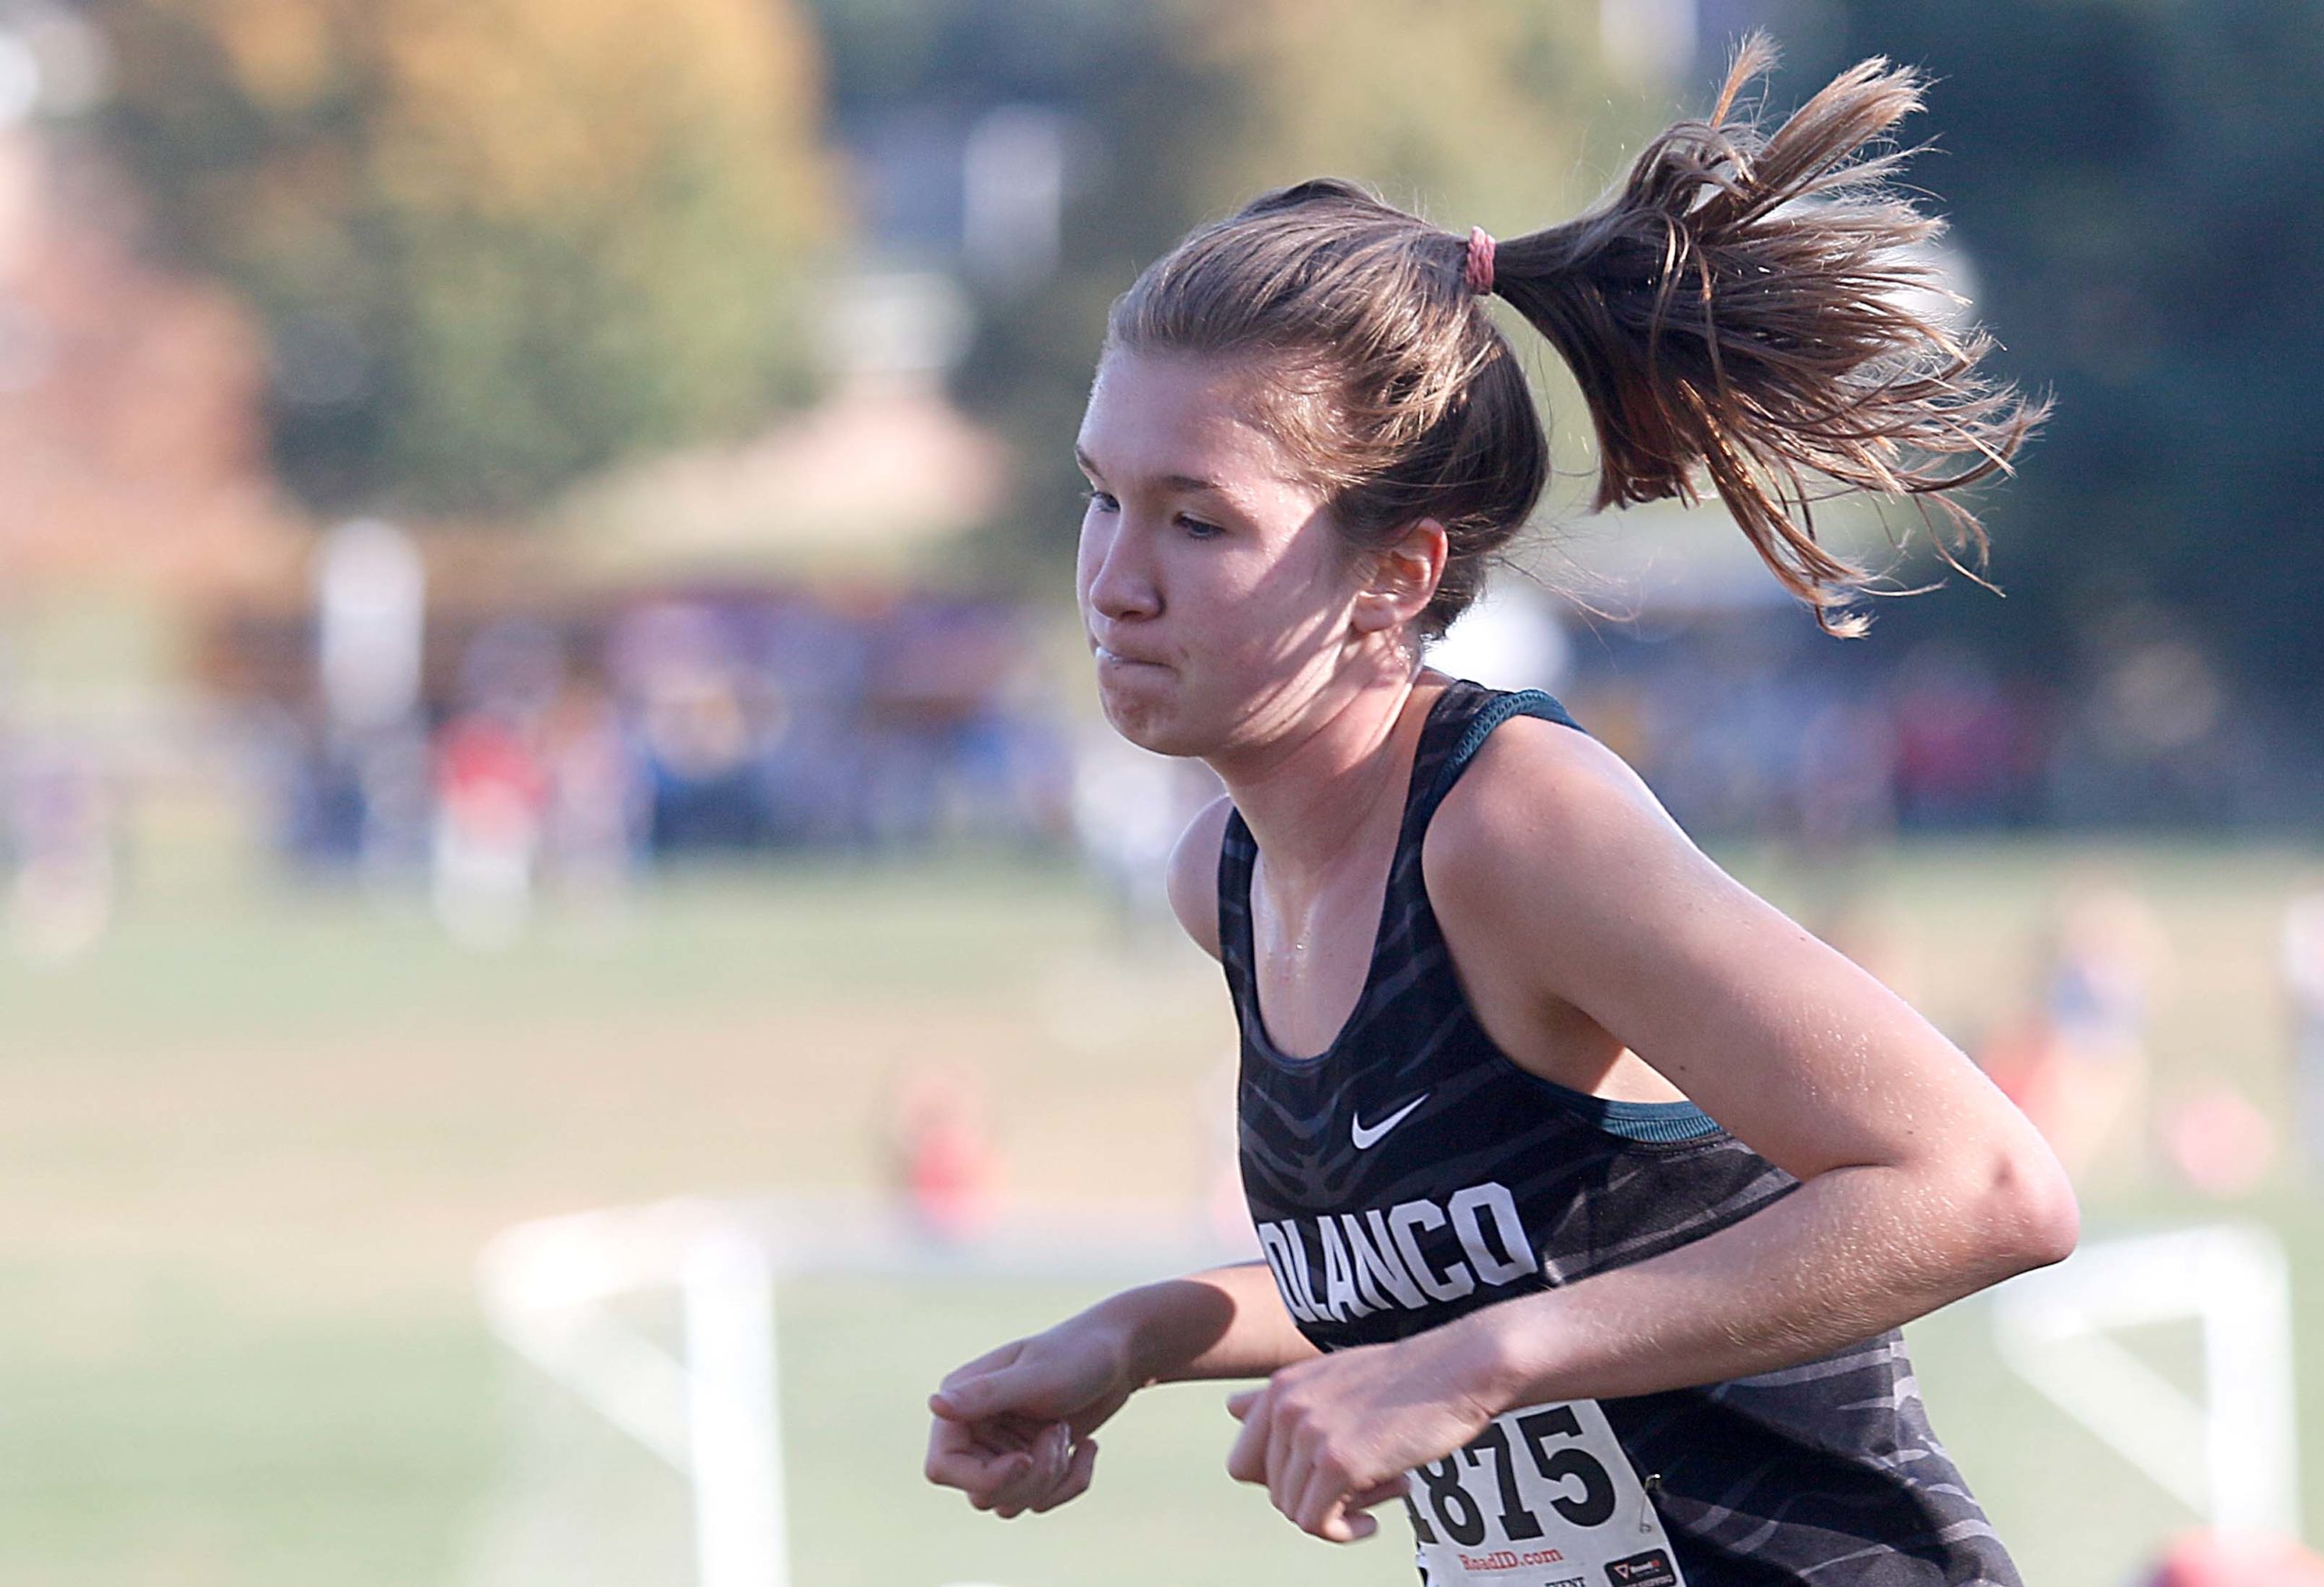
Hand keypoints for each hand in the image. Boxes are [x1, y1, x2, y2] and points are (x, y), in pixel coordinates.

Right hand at [925, 1322, 1137, 1517]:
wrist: (1120, 1357)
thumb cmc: (1078, 1355)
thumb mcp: (1036, 1376)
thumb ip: (984, 1394)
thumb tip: (934, 1404)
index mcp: (962, 1402)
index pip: (941, 1467)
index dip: (983, 1477)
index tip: (1025, 1459)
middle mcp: (975, 1430)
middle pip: (982, 1494)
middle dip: (1032, 1475)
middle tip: (1058, 1432)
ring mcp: (1002, 1450)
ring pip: (1010, 1504)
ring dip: (1051, 1477)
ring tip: (1067, 1432)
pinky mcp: (1030, 1465)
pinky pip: (1041, 1503)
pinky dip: (1071, 1481)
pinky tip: (1088, 1447)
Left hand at [1224, 1330, 1499, 1542]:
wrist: (1459, 1369)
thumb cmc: (1405, 1376)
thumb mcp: (1333, 1376)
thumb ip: (1283, 1398)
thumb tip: (1230, 1408)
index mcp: (1281, 1388)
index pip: (1243, 1462)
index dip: (1281, 1481)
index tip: (1325, 1477)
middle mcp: (1286, 1407)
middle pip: (1271, 1491)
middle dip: (1312, 1498)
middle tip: (1360, 1485)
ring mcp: (1311, 1434)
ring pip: (1294, 1510)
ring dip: (1338, 1511)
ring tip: (1384, 1483)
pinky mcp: (1340, 1463)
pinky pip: (1317, 1524)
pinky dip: (1344, 1531)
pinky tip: (1374, 1519)